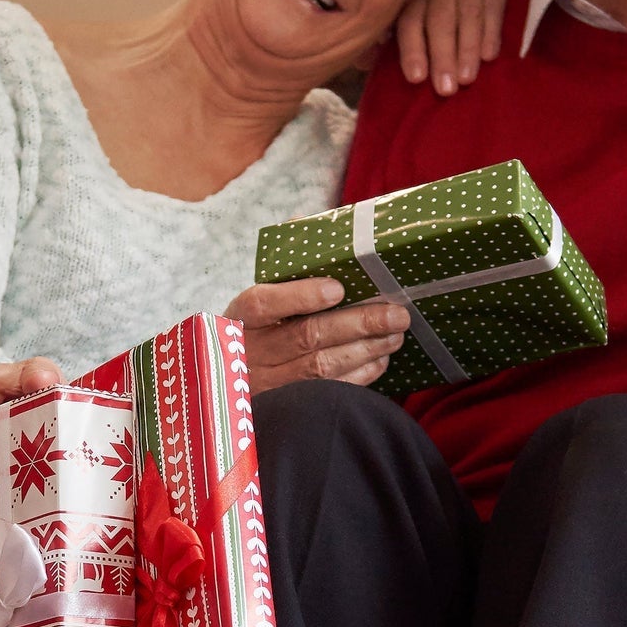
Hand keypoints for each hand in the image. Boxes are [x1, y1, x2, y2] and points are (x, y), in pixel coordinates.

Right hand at [227, 275, 414, 394]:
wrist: (230, 380)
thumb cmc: (256, 327)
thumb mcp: (258, 298)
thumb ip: (284, 261)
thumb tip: (305, 220)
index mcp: (241, 315)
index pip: (265, 303)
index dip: (301, 296)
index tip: (338, 288)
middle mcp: (252, 351)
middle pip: (307, 337)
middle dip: (359, 324)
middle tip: (396, 313)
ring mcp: (269, 384)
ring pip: (323, 368)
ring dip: (367, 349)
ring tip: (396, 333)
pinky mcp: (288, 406)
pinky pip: (330, 393)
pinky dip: (360, 375)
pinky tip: (380, 359)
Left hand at [390, 0, 531, 96]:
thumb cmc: (468, 5)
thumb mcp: (441, 13)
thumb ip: (422, 37)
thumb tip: (396, 72)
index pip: (411, 19)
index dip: (412, 49)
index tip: (417, 78)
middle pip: (439, 18)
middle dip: (441, 56)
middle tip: (446, 89)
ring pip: (467, 14)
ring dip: (466, 49)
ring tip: (466, 79)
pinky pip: (493, 7)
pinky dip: (491, 33)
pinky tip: (489, 56)